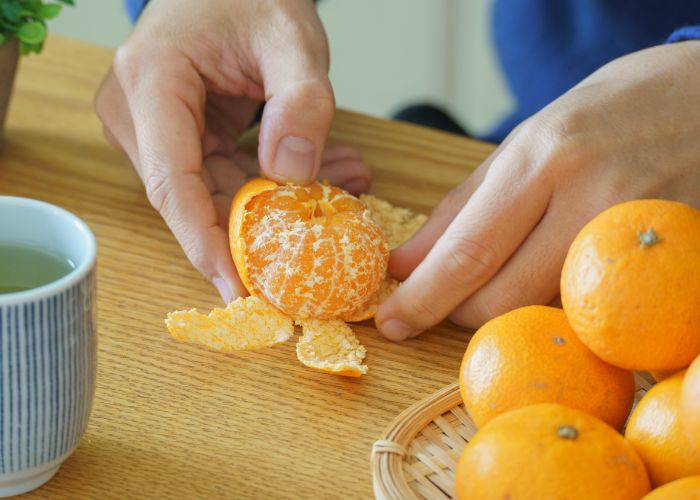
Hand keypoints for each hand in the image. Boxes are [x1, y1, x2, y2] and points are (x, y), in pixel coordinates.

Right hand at [95, 0, 370, 301]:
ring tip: (344, 185)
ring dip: (277, 200)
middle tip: (323, 235)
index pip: (173, 183)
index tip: (239, 291)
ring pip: (214, 192)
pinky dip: (271, 182)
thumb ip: (301, 101)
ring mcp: (153, 126)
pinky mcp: (177, 135)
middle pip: (193, 198)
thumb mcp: (291, 37)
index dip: (205, 244)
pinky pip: (222, 176)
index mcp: (151, 82)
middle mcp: (137, 111)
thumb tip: (291, 177)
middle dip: (260, 224)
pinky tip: (325, 174)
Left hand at [376, 41, 699, 339]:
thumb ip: (464, 206)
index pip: (469, 251)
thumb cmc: (611, 112)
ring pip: (546, 311)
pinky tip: (550, 281)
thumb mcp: (528, 141)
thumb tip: (408, 262)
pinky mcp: (670, 260)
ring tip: (500, 278)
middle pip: (505, 296)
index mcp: (545, 156)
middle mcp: (593, 197)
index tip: (390, 321)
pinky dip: (557, 306)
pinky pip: (593, 308)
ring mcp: (637, 234)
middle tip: (444, 300)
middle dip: (459, 311)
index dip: (423, 297)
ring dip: (506, 308)